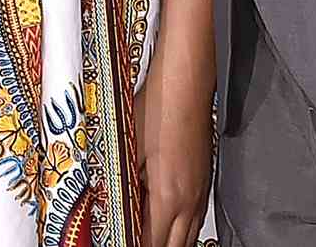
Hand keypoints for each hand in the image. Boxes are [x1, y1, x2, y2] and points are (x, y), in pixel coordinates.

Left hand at [138, 53, 214, 246]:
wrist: (185, 85)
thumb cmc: (157, 109)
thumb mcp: (128, 150)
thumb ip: (122, 187)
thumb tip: (112, 209)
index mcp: (168, 197)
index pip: (152, 244)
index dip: (134, 246)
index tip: (120, 240)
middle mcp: (190, 202)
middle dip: (152, 246)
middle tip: (130, 238)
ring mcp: (201, 193)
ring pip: (188, 238)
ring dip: (167, 241)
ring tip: (144, 233)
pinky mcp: (204, 182)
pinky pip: (195, 220)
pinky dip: (180, 229)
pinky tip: (164, 221)